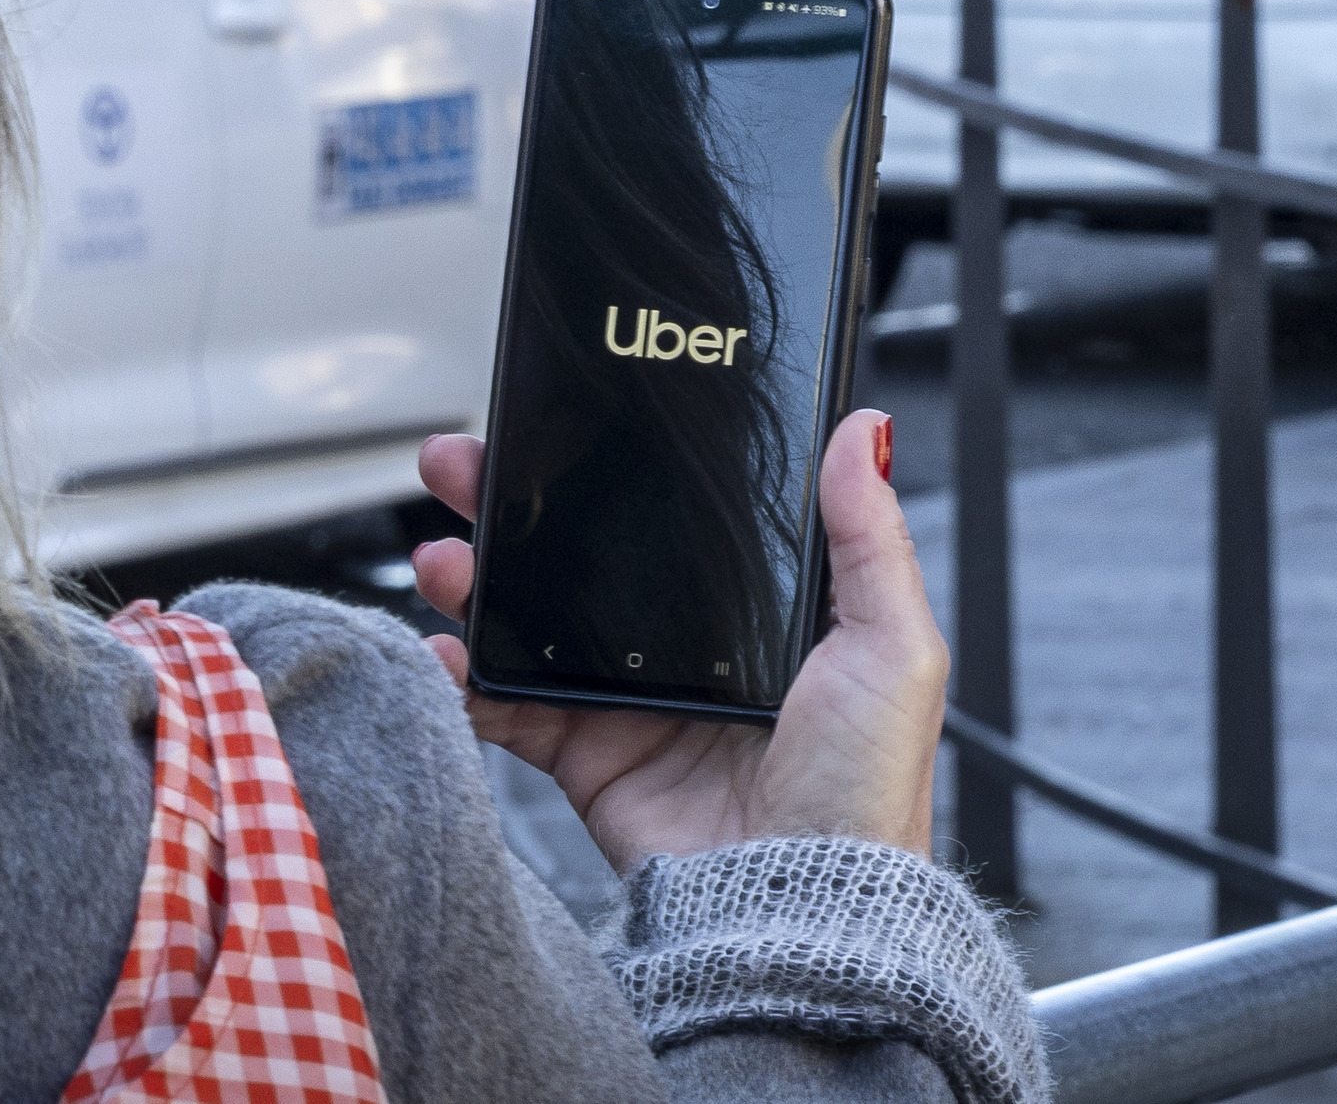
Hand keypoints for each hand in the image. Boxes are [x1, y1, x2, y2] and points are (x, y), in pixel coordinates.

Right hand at [410, 410, 946, 874]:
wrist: (807, 908)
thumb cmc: (867, 791)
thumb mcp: (894, 647)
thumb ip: (868, 537)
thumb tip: (862, 432)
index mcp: (766, 615)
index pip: (679, 522)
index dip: (619, 473)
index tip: (569, 428)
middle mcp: (693, 651)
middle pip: (587, 559)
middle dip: (515, 508)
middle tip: (463, 466)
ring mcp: (633, 703)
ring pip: (535, 621)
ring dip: (479, 580)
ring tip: (446, 557)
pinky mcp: (590, 759)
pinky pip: (509, 706)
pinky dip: (465, 676)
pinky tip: (442, 648)